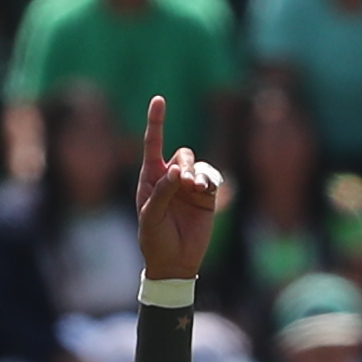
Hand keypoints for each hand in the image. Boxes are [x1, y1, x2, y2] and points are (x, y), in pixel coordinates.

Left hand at [131, 95, 231, 283]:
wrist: (175, 262)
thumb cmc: (154, 239)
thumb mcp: (150, 216)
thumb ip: (161, 191)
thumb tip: (176, 170)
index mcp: (150, 178)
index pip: (152, 144)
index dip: (156, 121)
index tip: (159, 99)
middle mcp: (170, 178)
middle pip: (182, 154)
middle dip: (185, 164)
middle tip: (184, 183)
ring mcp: (189, 186)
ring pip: (197, 164)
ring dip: (197, 173)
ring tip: (196, 190)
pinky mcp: (206, 196)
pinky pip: (211, 177)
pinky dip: (209, 179)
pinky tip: (205, 190)